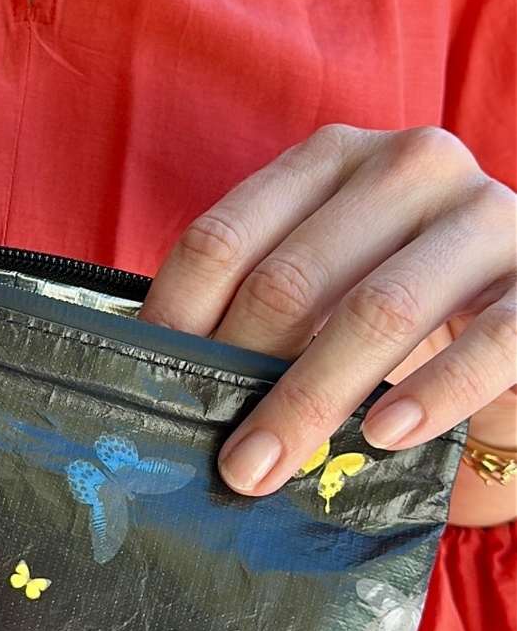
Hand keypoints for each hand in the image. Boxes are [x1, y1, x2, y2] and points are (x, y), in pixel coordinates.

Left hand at [139, 124, 516, 508]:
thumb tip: (165, 384)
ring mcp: (484, 214)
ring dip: (310, 398)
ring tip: (263, 469)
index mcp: (330, 161)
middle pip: (289, 278)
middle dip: (238, 375)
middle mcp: (407, 168)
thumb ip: (258, 312)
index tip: (148, 389)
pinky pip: (491, 340)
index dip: (176, 319)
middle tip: (213, 458)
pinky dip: (433, 392)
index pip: (223, 237)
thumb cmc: (405, 312)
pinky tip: (384, 437)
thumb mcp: (325, 291)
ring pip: (375, 310)